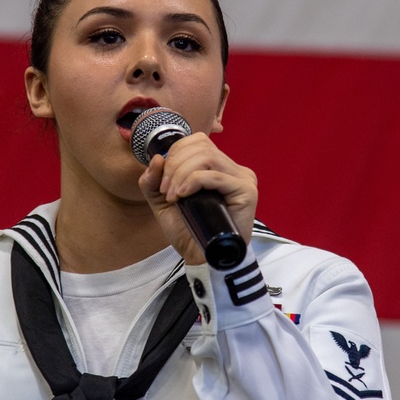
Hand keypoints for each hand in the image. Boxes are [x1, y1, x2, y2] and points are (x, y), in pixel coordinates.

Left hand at [137, 132, 257, 264]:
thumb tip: (157, 158)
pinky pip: (215, 176)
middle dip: (174, 165)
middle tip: (165, 191)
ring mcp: (243, 179)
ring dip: (181, 174)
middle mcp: (233, 169)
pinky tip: (183, 196)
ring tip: (173, 196)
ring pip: (207, 157)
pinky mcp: (246, 192)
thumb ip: (154, 180)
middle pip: (201, 146)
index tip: (163, 181)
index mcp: (218, 167)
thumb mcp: (162, 201)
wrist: (201, 258)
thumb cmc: (188, 230)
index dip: (174, 154)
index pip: (197, 142)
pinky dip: (193, 182)